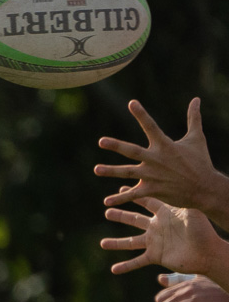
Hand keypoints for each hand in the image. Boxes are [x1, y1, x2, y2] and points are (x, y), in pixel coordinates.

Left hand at [97, 98, 228, 225]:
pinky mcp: (152, 190)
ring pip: (127, 172)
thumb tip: (196, 99)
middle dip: (116, 145)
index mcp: (165, 145)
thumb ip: (193, 118)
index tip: (131, 103)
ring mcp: (152, 175)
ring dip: (111, 172)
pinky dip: (120, 198)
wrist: (205, 188)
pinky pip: (132, 195)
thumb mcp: (197, 139)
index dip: (142, 114)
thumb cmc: (200, 162)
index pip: (151, 126)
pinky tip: (106, 202)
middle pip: (132, 151)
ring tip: (96, 170)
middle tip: (101, 141)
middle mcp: (156, 159)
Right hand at [100, 196, 227, 275]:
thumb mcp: (192, 212)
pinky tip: (114, 270)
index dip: (135, 196)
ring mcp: (155, 242)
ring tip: (102, 244)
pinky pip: (137, 262)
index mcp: (165, 214)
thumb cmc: (203, 230)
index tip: (121, 190)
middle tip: (107, 211)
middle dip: (120, 216)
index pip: (147, 202)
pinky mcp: (156, 256)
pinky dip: (125, 266)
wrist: (208, 252)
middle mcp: (157, 227)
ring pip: (130, 243)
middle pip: (134, 220)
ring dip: (116, 243)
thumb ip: (179, 199)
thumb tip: (172, 184)